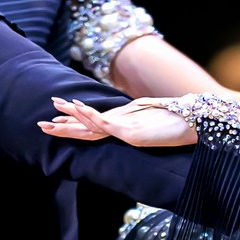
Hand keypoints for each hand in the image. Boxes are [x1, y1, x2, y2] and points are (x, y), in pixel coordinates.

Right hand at [38, 96, 195, 148]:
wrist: (198, 126)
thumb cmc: (179, 118)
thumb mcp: (153, 110)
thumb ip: (139, 109)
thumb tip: (134, 106)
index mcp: (124, 127)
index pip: (93, 125)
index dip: (74, 121)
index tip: (55, 115)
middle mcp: (122, 132)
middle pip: (87, 130)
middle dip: (64, 127)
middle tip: (41, 125)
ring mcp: (126, 133)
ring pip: (92, 127)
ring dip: (71, 121)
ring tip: (52, 118)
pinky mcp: (133, 134)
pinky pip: (107, 124)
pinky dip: (91, 115)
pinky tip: (78, 107)